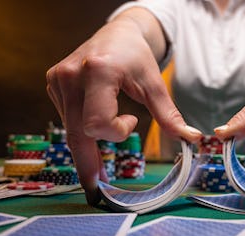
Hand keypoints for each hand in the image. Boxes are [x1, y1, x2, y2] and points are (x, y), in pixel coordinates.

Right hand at [46, 9, 200, 204]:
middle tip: (96, 192)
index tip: (132, 120)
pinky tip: (93, 127)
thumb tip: (191, 140)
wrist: (117, 33)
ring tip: (103, 154)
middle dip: (88, 164)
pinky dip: (81, 132)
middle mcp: (70, 76)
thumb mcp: (155, 84)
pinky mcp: (53, 84)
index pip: (97, 123)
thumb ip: (169, 115)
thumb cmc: (137, 57)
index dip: (116, 132)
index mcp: (97, 72)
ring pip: (70, 130)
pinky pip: (66, 120)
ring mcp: (58, 81)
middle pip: (77, 134)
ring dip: (88, 145)